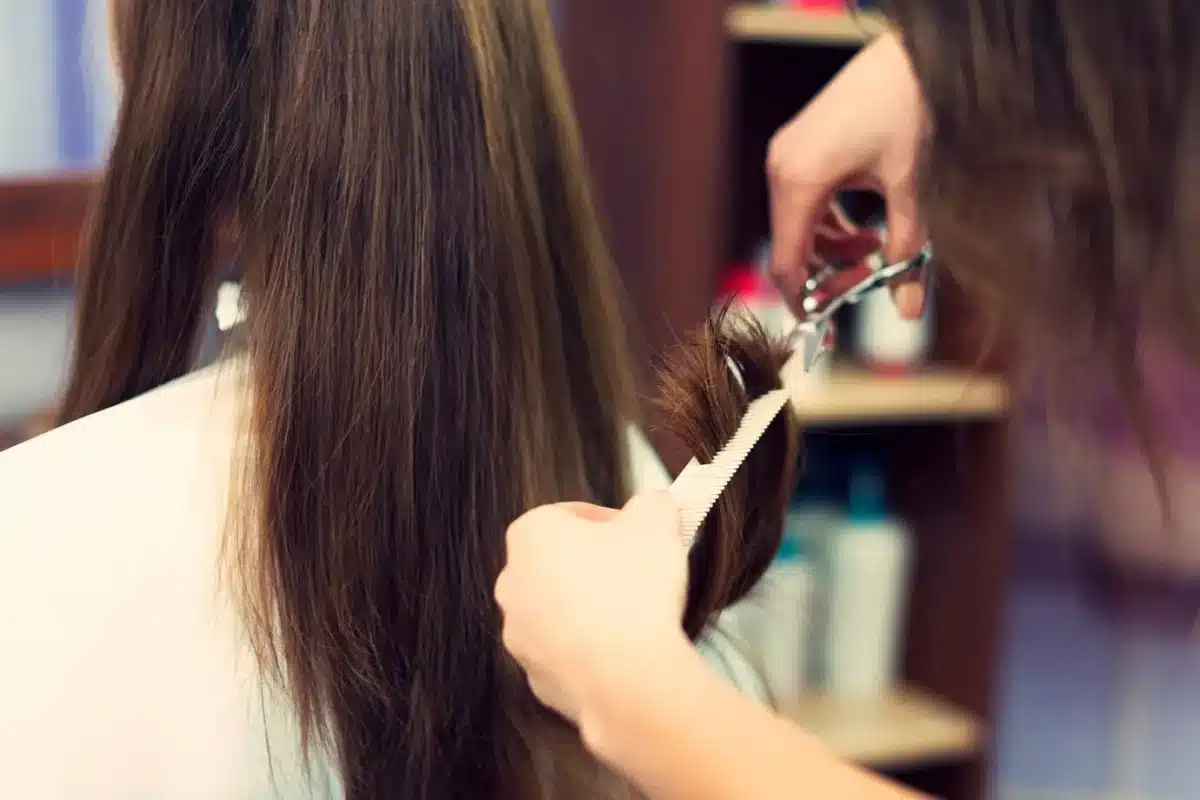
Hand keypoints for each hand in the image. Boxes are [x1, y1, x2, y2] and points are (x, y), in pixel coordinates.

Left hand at [494, 493, 689, 724]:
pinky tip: (626, 650)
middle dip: (597, 566)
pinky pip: (568, 653)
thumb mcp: (656, 520)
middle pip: (560, 563)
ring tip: (636, 615)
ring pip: (560, 611)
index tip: (639, 535)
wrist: (627, 679)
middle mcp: (513, 583)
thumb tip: (654, 506)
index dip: (611, 522)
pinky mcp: (537, 677)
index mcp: (530, 535)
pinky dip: (593, 650)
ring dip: (592, 609)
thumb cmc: (634, 593)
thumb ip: (652, 503)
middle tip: (639, 572)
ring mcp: (520, 635)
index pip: (569, 516)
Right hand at [766, 32, 929, 318]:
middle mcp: (782, 168)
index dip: (802, 302)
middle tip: (865, 287)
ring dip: (832, 249)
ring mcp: (787, 154)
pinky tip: (867, 226)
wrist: (913, 52)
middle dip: (825, 274)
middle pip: (791, 245)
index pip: (786, 261)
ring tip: (876, 251)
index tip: (824, 330)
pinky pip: (804, 201)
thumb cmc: (909, 110)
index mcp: (799, 181)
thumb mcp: (911, 188)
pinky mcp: (800, 146)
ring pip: (799, 224)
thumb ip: (906, 252)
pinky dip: (830, 223)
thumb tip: (910, 310)